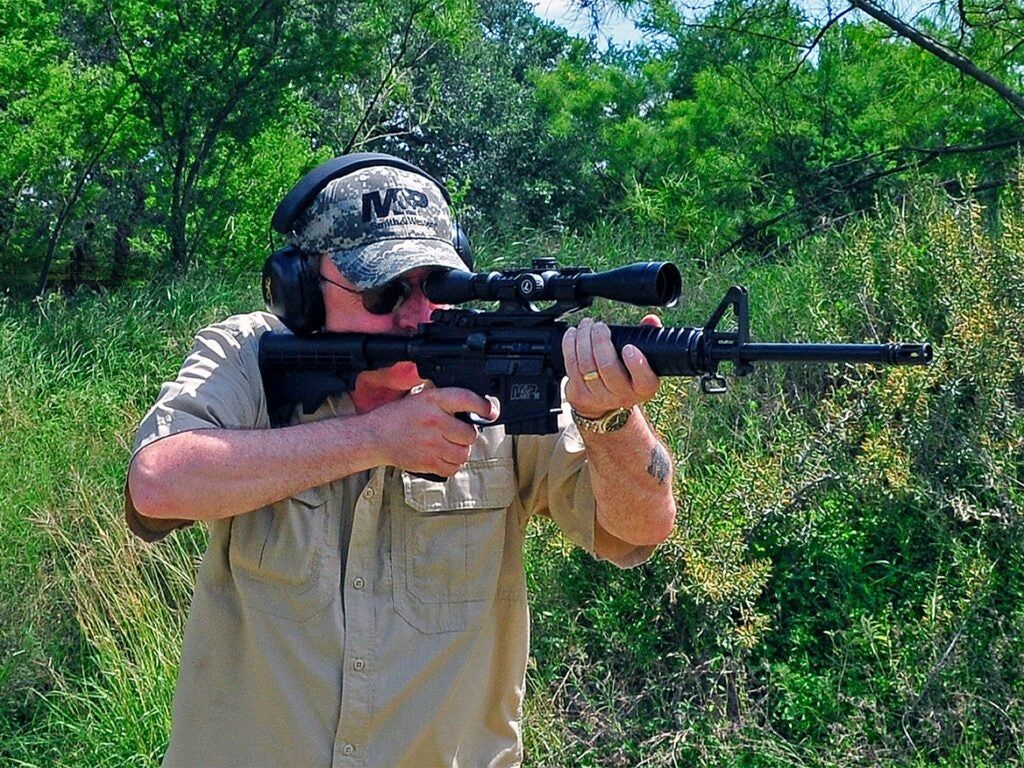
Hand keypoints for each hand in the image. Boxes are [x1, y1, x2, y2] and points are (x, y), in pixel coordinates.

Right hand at [365, 387, 498, 477]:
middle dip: (467, 434)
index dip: (484, 406)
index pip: (467, 400)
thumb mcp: (421, 397)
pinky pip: (453, 468)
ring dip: (461, 450)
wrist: (375, 436)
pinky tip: (444, 456)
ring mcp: (432, 444)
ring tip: (450, 445)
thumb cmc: (397, 417)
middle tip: (458, 432)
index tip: (490, 411)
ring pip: (464, 453)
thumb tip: (474, 407)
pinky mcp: (427, 463)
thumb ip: (445, 401)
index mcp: (433, 401)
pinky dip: (452, 464)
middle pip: (470, 433)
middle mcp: (434, 422)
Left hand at [562, 315, 661, 419]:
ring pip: (587, 365)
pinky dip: (569, 345)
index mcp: (644, 387)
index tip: (629, 347)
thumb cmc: (626, 373)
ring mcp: (599, 396)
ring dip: (583, 339)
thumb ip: (648, 338)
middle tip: (599, 326)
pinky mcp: (579, 393)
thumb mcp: (643, 359)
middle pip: (608, 367)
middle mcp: (622, 395)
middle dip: (600, 340)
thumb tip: (651, 320)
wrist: (604, 401)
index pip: (643, 379)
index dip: (636, 364)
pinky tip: (573, 333)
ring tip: (586, 325)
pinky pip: (571, 366)